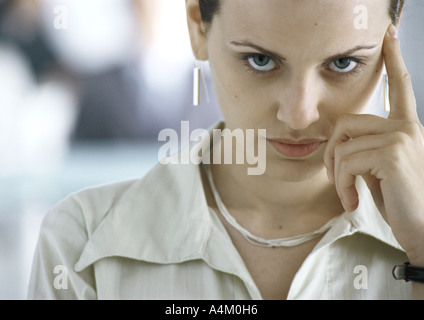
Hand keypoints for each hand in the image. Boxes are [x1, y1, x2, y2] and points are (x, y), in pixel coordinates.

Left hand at [324, 25, 423, 264]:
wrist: (422, 228)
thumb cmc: (399, 200)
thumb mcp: (381, 167)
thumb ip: (367, 146)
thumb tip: (340, 138)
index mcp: (406, 126)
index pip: (400, 86)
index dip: (393, 57)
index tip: (389, 32)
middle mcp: (407, 127)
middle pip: (345, 123)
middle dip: (331, 154)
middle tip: (336, 178)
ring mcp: (402, 139)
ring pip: (342, 146)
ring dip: (336, 176)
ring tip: (347, 194)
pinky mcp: (392, 155)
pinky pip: (346, 163)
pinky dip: (341, 185)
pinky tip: (352, 200)